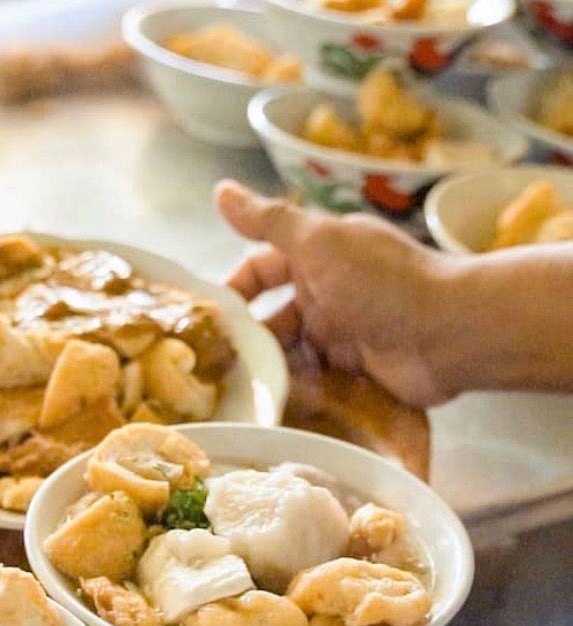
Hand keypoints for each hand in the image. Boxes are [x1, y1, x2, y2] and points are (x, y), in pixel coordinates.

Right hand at [216, 180, 460, 407]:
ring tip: (235, 390)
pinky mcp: (353, 371)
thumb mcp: (320, 242)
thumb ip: (269, 221)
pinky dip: (291, 390)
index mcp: (317, 255)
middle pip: (270, 317)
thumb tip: (222, 190)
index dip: (233, 289)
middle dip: (245, 338)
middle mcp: (326, 292)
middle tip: (214, 364)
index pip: (260, 269)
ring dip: (265, 367)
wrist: (451, 334)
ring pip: (288, 352)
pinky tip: (267, 403)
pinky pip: (311, 381)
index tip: (205, 317)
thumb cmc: (384, 282)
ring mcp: (340, 333)